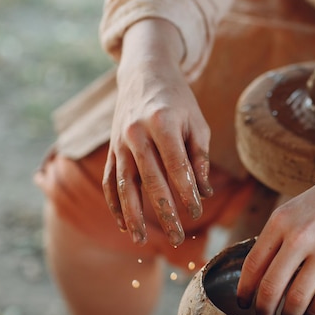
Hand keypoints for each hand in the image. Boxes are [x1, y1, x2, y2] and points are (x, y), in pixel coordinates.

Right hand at [102, 19, 213, 245]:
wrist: (144, 73)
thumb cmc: (177, 100)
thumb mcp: (196, 122)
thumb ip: (199, 157)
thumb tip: (205, 192)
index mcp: (162, 123)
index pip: (177, 166)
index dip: (187, 192)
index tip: (198, 212)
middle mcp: (136, 134)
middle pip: (150, 180)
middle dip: (165, 212)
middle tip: (178, 237)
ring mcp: (119, 142)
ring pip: (123, 185)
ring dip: (132, 215)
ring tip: (140, 240)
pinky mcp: (111, 149)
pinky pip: (109, 181)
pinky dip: (114, 204)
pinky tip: (122, 223)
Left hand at [236, 138, 314, 314]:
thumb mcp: (296, 209)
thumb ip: (277, 237)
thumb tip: (259, 274)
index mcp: (281, 220)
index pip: (253, 265)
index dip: (245, 290)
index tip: (243, 304)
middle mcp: (299, 236)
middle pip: (270, 288)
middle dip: (263, 312)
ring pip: (296, 298)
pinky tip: (312, 313)